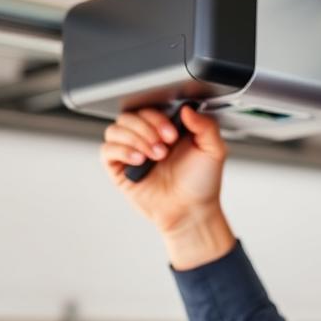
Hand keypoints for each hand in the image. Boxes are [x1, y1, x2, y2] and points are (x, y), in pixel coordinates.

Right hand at [101, 106, 234, 267]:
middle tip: (164, 147)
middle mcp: (147, 138)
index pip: (150, 108)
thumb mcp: (213, 150)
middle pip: (130, 116)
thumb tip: (187, 109)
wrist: (192, 211)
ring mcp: (132, 153)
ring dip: (135, 139)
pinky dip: (121, 150)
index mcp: (167, 130)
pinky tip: (139, 160)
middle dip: (147, 129)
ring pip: (115, 129)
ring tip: (155, 156)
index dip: (158, 118)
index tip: (172, 134)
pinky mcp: (120, 170)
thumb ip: (206, 125)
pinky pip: (107, 150)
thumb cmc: (202, 184)